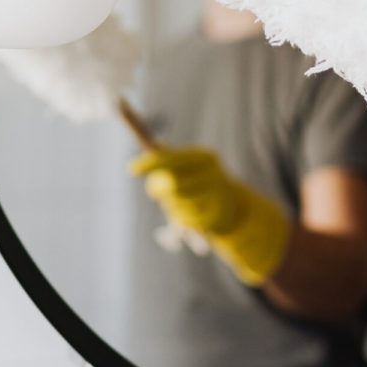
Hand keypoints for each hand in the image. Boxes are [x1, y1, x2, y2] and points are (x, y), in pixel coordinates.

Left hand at [129, 147, 288, 285]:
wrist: (235, 208)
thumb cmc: (201, 181)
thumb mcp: (187, 165)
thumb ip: (167, 157)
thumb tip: (149, 145)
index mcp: (205, 158)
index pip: (173, 159)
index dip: (150, 164)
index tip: (131, 169)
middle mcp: (214, 175)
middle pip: (172, 184)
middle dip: (158, 188)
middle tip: (153, 191)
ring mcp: (217, 199)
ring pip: (177, 205)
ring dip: (171, 206)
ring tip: (178, 203)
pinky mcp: (216, 219)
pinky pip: (185, 222)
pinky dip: (180, 220)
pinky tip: (189, 215)